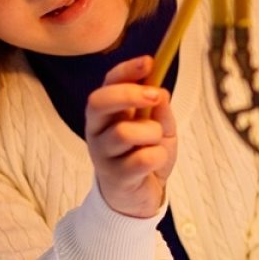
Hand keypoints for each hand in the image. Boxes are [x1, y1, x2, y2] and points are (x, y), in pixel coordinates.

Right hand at [86, 54, 176, 217]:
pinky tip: (154, 163)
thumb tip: (160, 92)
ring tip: (156, 142)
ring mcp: (102, 154)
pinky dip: (157, 157)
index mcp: (107, 112)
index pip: (108, 83)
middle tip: (155, 96)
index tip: (150, 61)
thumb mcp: (161, 128)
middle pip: (99, 102)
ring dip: (151, 134)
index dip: (127, 70)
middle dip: (129, 94)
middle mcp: (97, 130)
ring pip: (124, 132)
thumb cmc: (145, 155)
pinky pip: (142, 158)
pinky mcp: (114, 177)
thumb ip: (160, 111)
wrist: (139, 198)